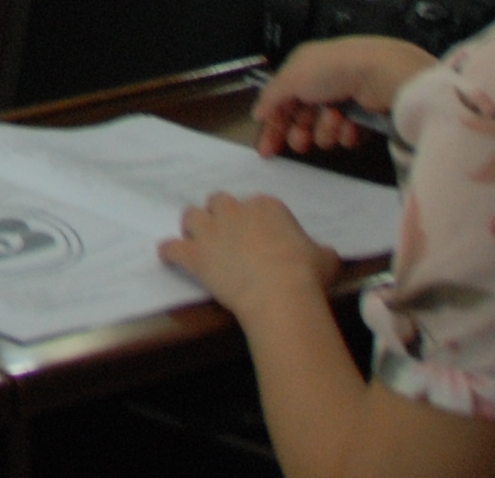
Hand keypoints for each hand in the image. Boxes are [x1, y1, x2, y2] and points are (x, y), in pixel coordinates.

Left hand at [160, 192, 341, 319]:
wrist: (279, 292)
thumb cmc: (306, 273)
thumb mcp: (324, 258)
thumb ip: (320, 251)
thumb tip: (326, 254)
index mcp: (266, 206)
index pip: (255, 204)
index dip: (254, 220)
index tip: (257, 235)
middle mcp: (235, 211)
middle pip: (218, 202)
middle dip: (219, 215)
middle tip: (225, 235)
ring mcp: (211, 231)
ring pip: (191, 216)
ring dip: (192, 227)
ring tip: (196, 240)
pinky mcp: (195, 254)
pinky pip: (172, 247)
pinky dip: (169, 251)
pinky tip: (168, 255)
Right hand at [255, 35, 432, 155]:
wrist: (380, 74)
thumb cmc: (332, 69)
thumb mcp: (291, 77)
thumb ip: (271, 96)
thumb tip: (257, 113)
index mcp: (303, 69)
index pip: (280, 102)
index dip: (272, 126)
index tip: (266, 150)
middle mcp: (322, 85)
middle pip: (301, 120)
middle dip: (300, 133)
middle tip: (301, 142)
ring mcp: (344, 101)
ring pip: (324, 131)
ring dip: (326, 129)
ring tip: (336, 119)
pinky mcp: (364, 117)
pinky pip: (347, 136)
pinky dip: (347, 132)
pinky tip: (352, 124)